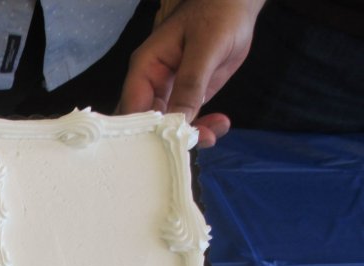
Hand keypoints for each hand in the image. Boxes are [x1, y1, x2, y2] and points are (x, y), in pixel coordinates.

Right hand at [117, 0, 264, 146]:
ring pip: (169, 127)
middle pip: (147, 124)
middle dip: (167, 139)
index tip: (159, 147)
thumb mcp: (205, 48)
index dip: (141, 132)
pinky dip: (205, 127)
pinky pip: (190, 121)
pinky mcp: (188, 98)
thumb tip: (179, 121)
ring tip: (213, 135)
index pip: (132, 108)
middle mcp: (152, 86)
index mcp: (145, 69)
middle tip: (193, 145)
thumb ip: (190, 84)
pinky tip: (221, 124)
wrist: (236, 5)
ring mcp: (169, 94)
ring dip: (191, 135)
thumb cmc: (216, 15)